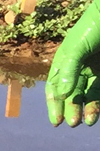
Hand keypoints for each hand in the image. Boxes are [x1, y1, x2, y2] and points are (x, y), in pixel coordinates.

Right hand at [47, 0, 99, 125]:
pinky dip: (98, 103)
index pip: (55, 88)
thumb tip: (62, 96)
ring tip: (88, 121)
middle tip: (73, 122)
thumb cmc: (92, 28)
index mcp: (63, 63)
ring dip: (87, 109)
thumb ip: (68, 72)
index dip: (55, 105)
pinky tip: (96, 111)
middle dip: (72, 109)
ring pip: (89, 95)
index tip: (57, 120)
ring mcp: (94, 71)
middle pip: (72, 95)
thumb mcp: (76, 49)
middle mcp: (78, 69)